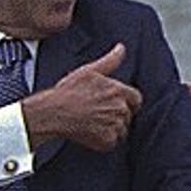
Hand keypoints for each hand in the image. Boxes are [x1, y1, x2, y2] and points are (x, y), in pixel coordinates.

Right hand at [21, 43, 142, 151]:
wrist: (54, 113)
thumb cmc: (68, 91)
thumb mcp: (89, 71)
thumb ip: (110, 60)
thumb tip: (121, 48)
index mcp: (118, 90)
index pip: (136, 99)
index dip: (128, 102)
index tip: (116, 104)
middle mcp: (120, 108)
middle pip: (128, 115)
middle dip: (117, 114)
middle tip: (98, 113)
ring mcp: (114, 125)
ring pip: (121, 129)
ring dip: (111, 128)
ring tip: (93, 122)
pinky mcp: (107, 140)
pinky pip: (113, 141)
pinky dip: (104, 140)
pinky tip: (91, 132)